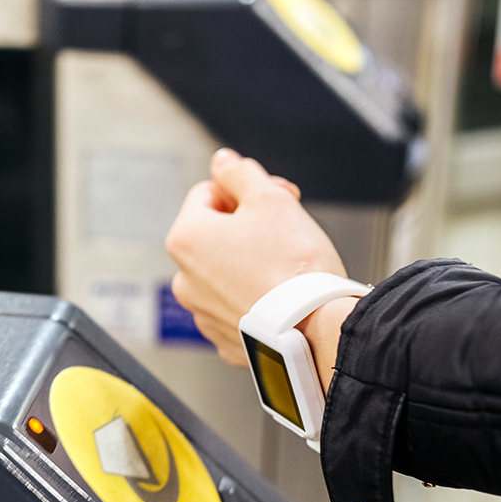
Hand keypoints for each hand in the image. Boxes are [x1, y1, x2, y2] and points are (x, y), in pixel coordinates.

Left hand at [165, 149, 347, 369]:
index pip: (208, 193)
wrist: (315, 328)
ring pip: (227, 271)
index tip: (274, 197)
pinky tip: (282, 293)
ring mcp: (203, 314)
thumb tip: (223, 162)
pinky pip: (238, 305)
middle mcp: (185, 279)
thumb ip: (240, 173)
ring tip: (287, 263)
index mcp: (186, 238)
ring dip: (252, 260)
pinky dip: (256, 296)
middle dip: (250, 224)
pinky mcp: (226, 339)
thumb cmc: (293, 266)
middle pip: (216, 234)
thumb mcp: (269, 199)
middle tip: (286, 225)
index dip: (244, 189)